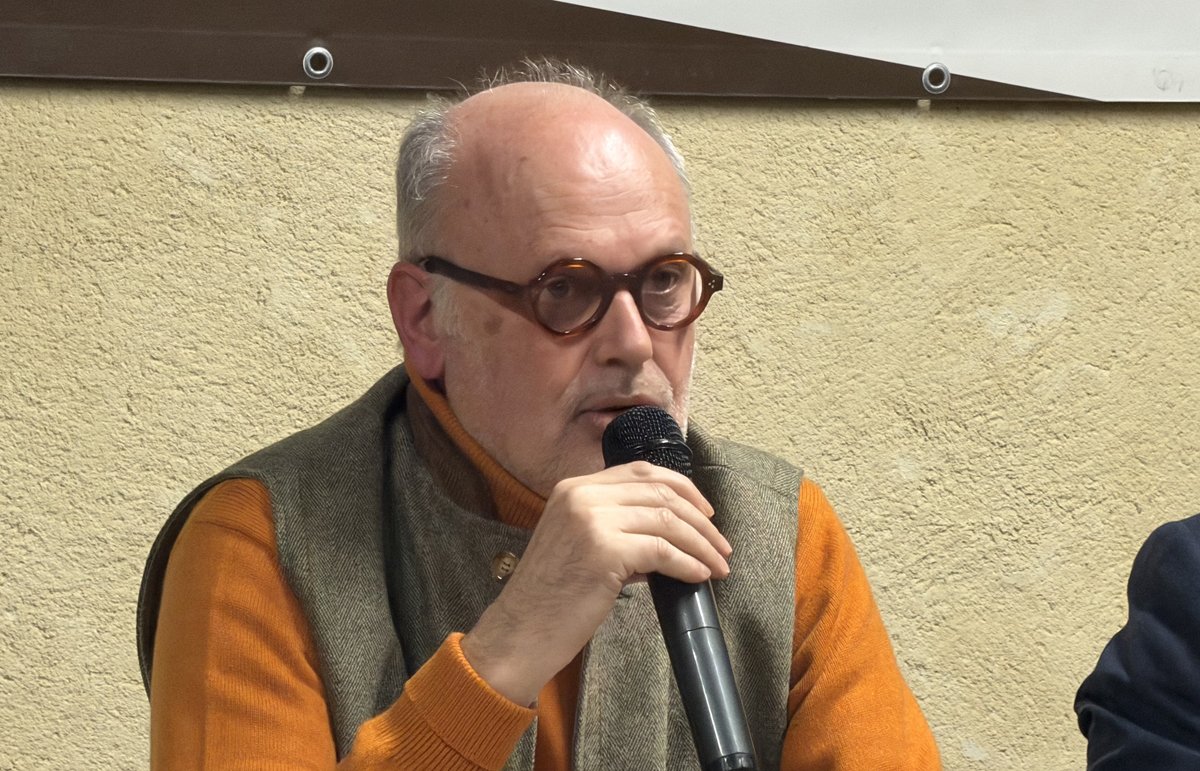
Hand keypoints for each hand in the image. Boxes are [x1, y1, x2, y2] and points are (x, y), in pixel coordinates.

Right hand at [460, 461, 731, 705]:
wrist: (521, 632)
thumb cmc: (551, 597)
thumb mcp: (578, 544)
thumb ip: (616, 528)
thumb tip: (669, 535)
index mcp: (573, 488)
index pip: (641, 472)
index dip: (682, 488)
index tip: (705, 511)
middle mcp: (581, 496)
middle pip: (660, 493)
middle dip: (700, 520)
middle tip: (721, 544)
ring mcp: (591, 520)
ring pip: (668, 521)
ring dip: (701, 544)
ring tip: (718, 564)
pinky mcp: (604, 551)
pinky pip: (663, 552)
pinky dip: (688, 565)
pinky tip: (699, 576)